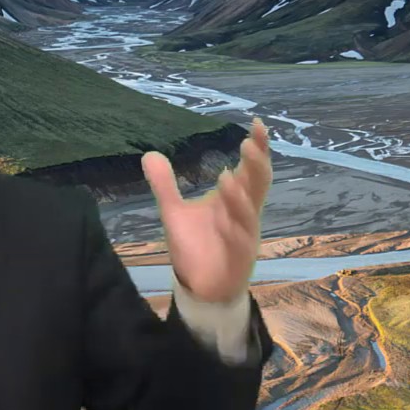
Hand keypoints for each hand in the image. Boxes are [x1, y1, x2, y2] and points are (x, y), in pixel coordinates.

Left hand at [141, 118, 271, 302]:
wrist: (201, 286)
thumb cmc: (196, 245)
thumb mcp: (174, 212)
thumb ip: (165, 185)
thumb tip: (149, 154)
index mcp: (235, 198)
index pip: (251, 168)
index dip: (258, 147)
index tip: (257, 124)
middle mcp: (245, 212)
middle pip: (259, 184)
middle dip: (257, 164)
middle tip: (249, 143)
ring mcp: (244, 234)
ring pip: (249, 212)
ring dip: (240, 195)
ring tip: (227, 175)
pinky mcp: (238, 257)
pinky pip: (240, 242)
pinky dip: (234, 229)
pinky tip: (224, 219)